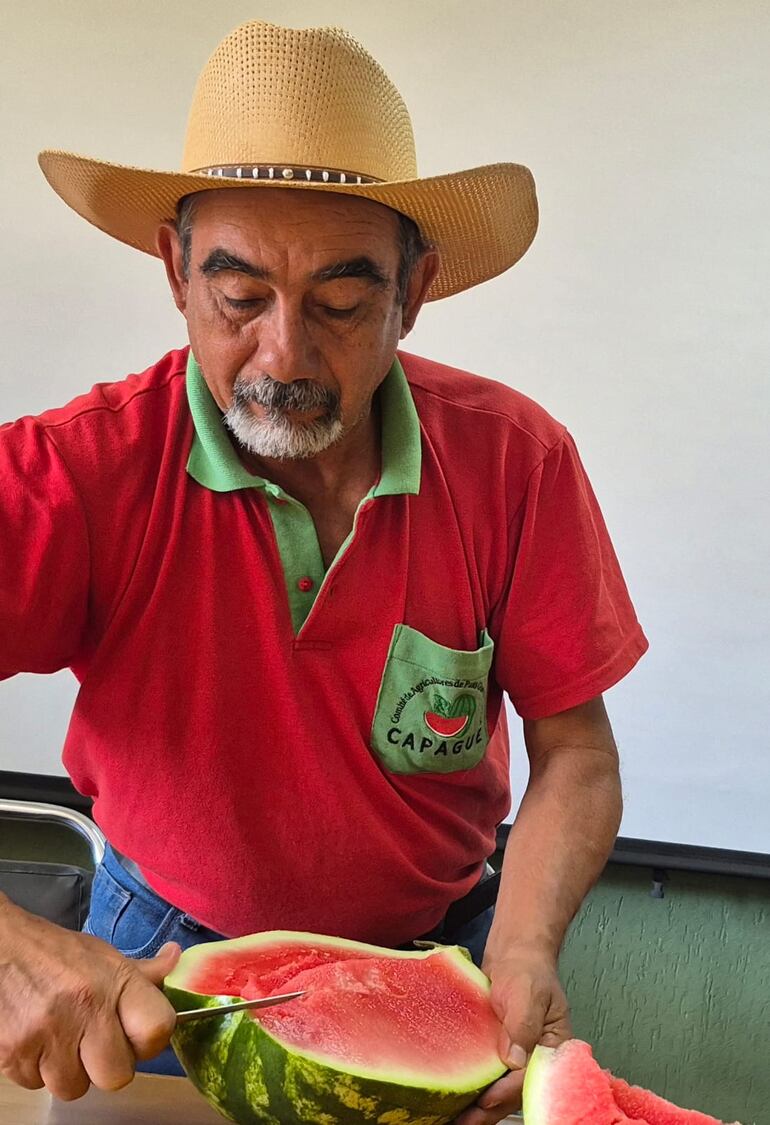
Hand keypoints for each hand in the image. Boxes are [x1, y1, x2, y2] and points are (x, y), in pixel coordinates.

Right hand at [0, 894, 179, 1099]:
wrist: (0, 947)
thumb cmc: (55, 953)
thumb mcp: (103, 955)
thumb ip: (142, 971)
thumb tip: (177, 959)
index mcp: (113, 981)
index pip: (157, 1029)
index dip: (150, 1040)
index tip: (137, 1034)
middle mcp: (83, 1008)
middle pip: (117, 1076)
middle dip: (108, 1065)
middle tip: (95, 1042)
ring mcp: (46, 1035)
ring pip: (74, 1088)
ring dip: (69, 1071)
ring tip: (62, 1038)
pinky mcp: (12, 1055)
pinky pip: (37, 1086)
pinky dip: (38, 1070)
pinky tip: (37, 1040)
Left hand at [454, 948, 570, 1124]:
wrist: (514, 953)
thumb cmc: (527, 969)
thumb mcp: (529, 992)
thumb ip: (523, 1024)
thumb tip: (513, 1060)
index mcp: (553, 1050)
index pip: (530, 1078)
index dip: (507, 1091)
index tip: (486, 1099)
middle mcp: (536, 1061)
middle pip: (514, 1093)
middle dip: (490, 1109)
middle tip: (464, 1122)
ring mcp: (516, 1058)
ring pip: (500, 1090)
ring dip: (480, 1107)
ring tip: (455, 1119)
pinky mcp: (497, 1053)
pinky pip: (488, 1076)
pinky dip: (474, 1089)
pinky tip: (455, 1099)